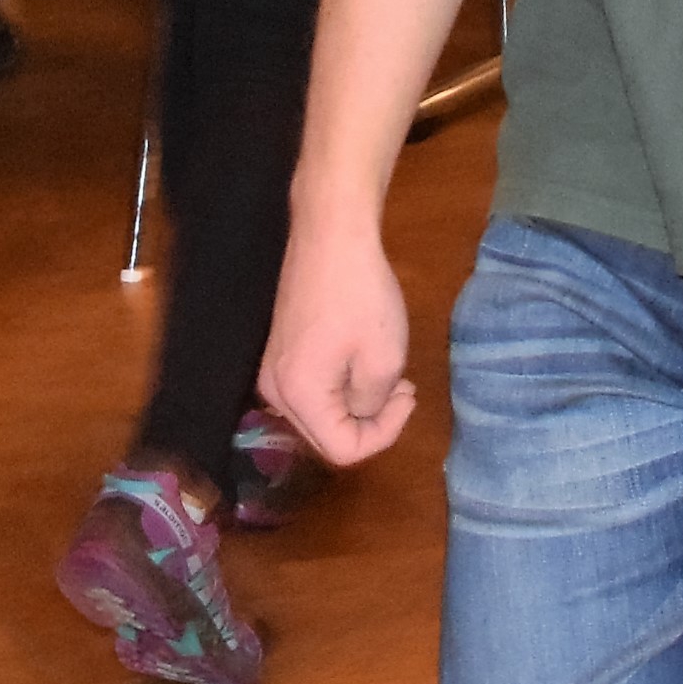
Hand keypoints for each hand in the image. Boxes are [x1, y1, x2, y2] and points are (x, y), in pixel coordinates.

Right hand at [259, 210, 417, 466]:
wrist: (332, 233)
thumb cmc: (360, 294)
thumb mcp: (383, 358)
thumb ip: (372, 404)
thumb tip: (362, 413)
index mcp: (296, 397)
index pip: (341, 450)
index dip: (383, 435)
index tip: (409, 396)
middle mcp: (274, 390)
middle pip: (326, 435)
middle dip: (372, 421)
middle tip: (404, 389)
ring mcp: (274, 369)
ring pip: (322, 412)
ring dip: (360, 402)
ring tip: (391, 371)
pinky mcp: (283, 349)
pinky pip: (315, 387)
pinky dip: (345, 383)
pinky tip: (366, 355)